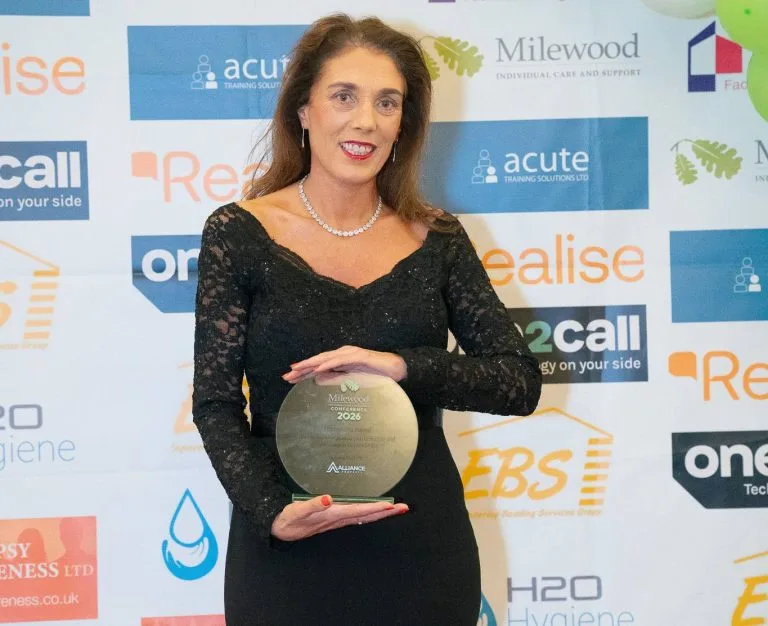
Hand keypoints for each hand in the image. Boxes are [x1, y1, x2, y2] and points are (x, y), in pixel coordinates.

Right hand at [271, 495, 408, 540]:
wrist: (281, 531)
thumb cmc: (289, 519)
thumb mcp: (296, 511)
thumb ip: (312, 505)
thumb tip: (326, 498)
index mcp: (332, 515)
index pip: (358, 511)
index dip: (374, 508)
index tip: (390, 505)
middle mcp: (338, 518)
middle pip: (366, 515)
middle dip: (385, 512)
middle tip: (404, 508)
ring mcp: (338, 520)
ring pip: (364, 517)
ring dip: (380, 513)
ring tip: (396, 508)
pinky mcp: (335, 518)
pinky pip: (357, 516)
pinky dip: (370, 512)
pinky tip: (376, 511)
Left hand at [282, 345, 406, 383]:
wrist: (397, 368)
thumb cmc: (377, 374)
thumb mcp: (353, 379)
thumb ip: (338, 379)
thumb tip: (320, 382)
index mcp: (341, 360)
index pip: (319, 365)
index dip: (304, 371)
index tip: (289, 378)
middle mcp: (343, 354)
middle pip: (318, 360)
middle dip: (302, 368)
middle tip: (286, 375)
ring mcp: (351, 353)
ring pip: (326, 358)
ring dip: (311, 364)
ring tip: (297, 370)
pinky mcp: (360, 356)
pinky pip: (341, 360)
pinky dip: (329, 363)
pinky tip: (319, 368)